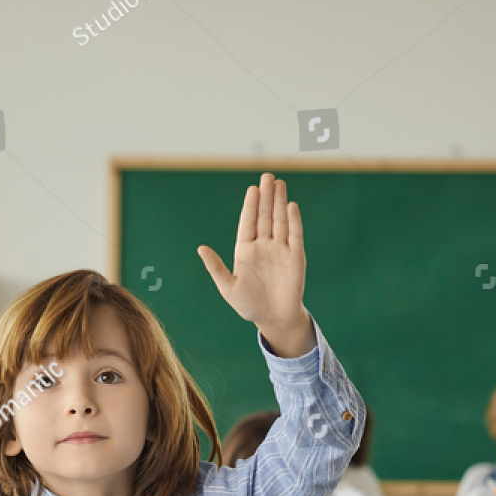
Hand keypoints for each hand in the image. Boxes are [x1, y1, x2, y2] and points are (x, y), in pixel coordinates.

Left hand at [197, 172, 311, 355]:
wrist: (274, 319)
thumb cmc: (248, 305)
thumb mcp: (227, 287)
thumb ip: (215, 267)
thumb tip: (200, 248)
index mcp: (245, 251)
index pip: (248, 223)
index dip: (250, 206)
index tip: (252, 189)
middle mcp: (263, 247)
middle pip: (265, 217)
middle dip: (266, 197)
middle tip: (267, 176)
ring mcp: (280, 251)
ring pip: (280, 222)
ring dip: (279, 203)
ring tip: (279, 183)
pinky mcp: (295, 258)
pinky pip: (294, 236)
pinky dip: (293, 221)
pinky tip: (290, 206)